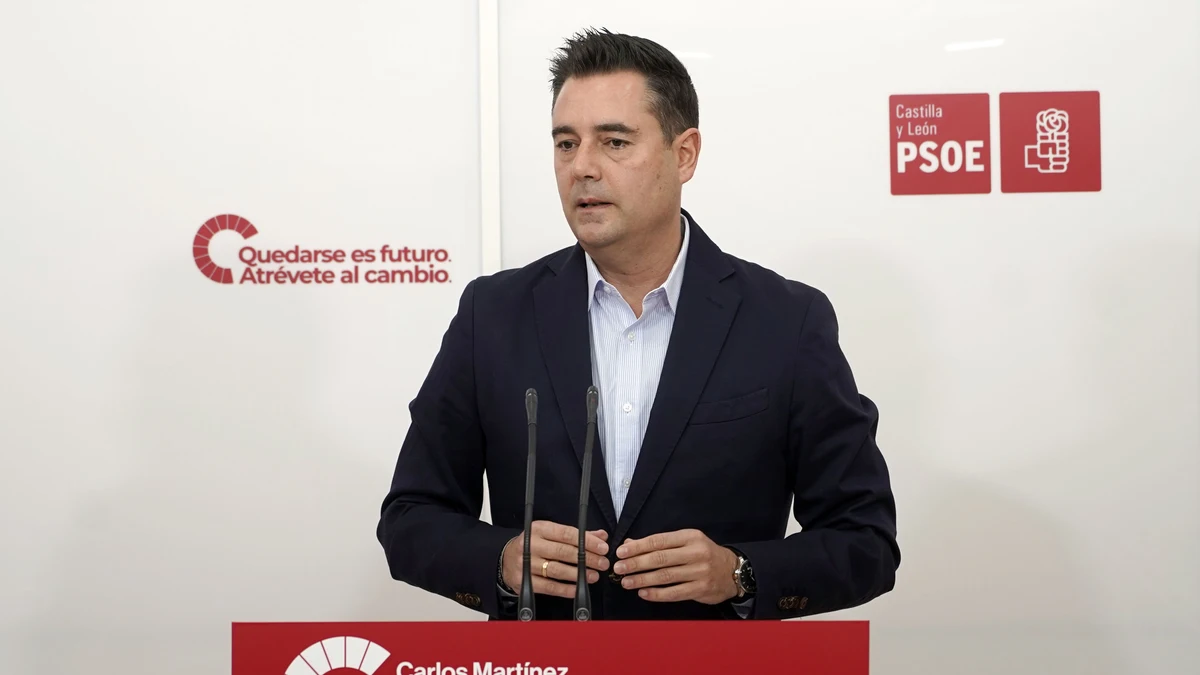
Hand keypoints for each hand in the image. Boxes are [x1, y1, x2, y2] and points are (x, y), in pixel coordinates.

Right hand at [502, 521, 608, 598]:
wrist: (505, 559)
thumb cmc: (533, 545)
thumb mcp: (550, 533)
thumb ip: (576, 534)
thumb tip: (601, 536)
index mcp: (539, 529)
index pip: (567, 533)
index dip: (587, 541)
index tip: (602, 547)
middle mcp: (531, 545)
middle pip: (563, 552)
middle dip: (587, 558)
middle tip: (602, 563)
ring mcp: (527, 564)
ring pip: (557, 570)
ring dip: (579, 574)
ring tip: (594, 575)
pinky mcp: (525, 581)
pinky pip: (549, 587)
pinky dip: (566, 589)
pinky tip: (578, 588)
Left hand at [613, 529, 738, 604]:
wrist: (733, 571)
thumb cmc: (704, 554)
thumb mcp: (686, 542)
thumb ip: (659, 543)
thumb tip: (630, 544)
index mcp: (690, 537)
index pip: (659, 540)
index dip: (638, 547)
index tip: (621, 552)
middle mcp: (696, 553)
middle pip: (661, 558)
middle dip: (636, 563)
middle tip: (619, 568)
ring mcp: (700, 572)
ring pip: (666, 576)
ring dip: (643, 580)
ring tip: (626, 582)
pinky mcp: (701, 589)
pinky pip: (675, 593)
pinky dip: (657, 594)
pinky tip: (643, 593)